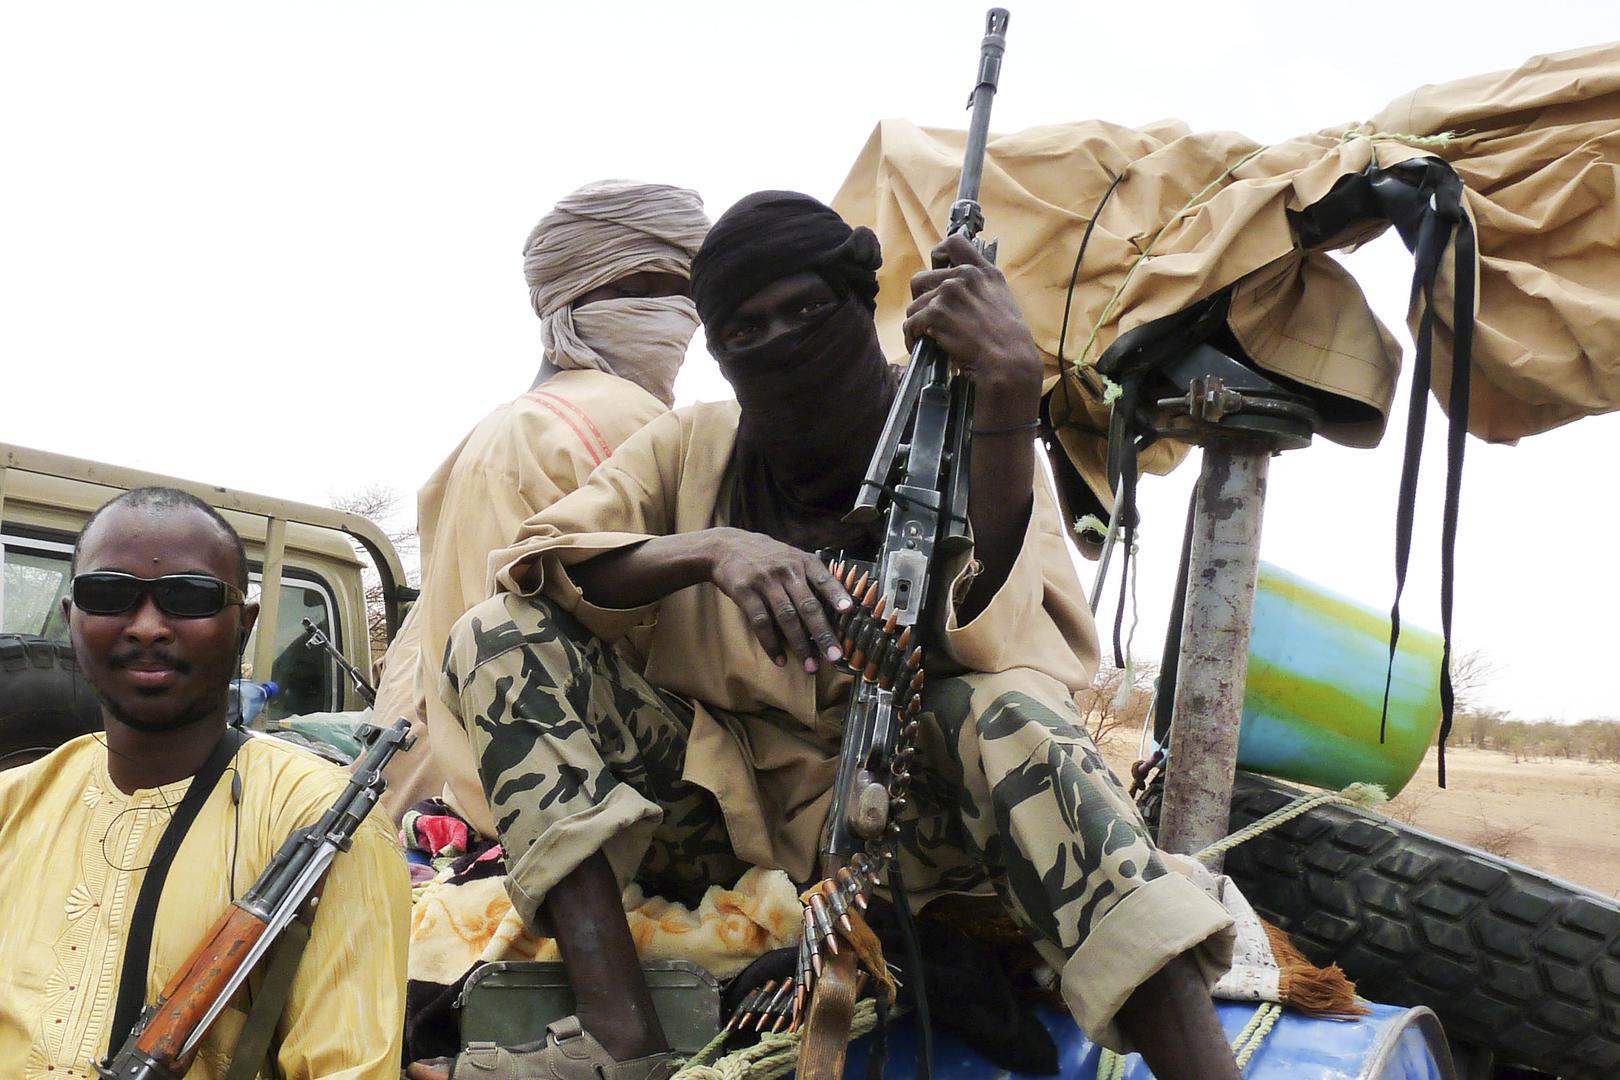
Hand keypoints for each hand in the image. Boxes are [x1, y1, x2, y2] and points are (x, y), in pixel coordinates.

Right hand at [706, 529, 851, 671]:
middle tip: (834, 656)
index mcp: (802, 561)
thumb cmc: (767, 556)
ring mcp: (765, 581)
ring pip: (786, 617)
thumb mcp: (791, 556)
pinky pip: (761, 622)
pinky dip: (771, 644)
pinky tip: (780, 660)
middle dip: (823, 633)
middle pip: (808, 606)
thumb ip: (811, 576)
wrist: (725, 547)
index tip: (849, 610)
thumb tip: (837, 605)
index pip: (824, 579)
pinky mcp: (745, 592)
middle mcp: (786, 571)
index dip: (836, 594)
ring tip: (810, 666)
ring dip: (800, 645)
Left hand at [903, 234, 1043, 412]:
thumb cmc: (1009, 341)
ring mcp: (949, 292)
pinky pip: (910, 324)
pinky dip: (912, 338)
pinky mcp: (936, 312)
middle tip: (928, 317)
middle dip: (920, 300)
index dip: (938, 255)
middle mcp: (966, 276)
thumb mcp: (1002, 301)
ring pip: (914, 306)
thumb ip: (980, 289)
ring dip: (918, 324)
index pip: (954, 242)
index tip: (936, 270)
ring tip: (927, 338)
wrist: (1009, 361)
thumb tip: (958, 291)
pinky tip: (920, 347)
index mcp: (984, 271)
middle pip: (922, 278)